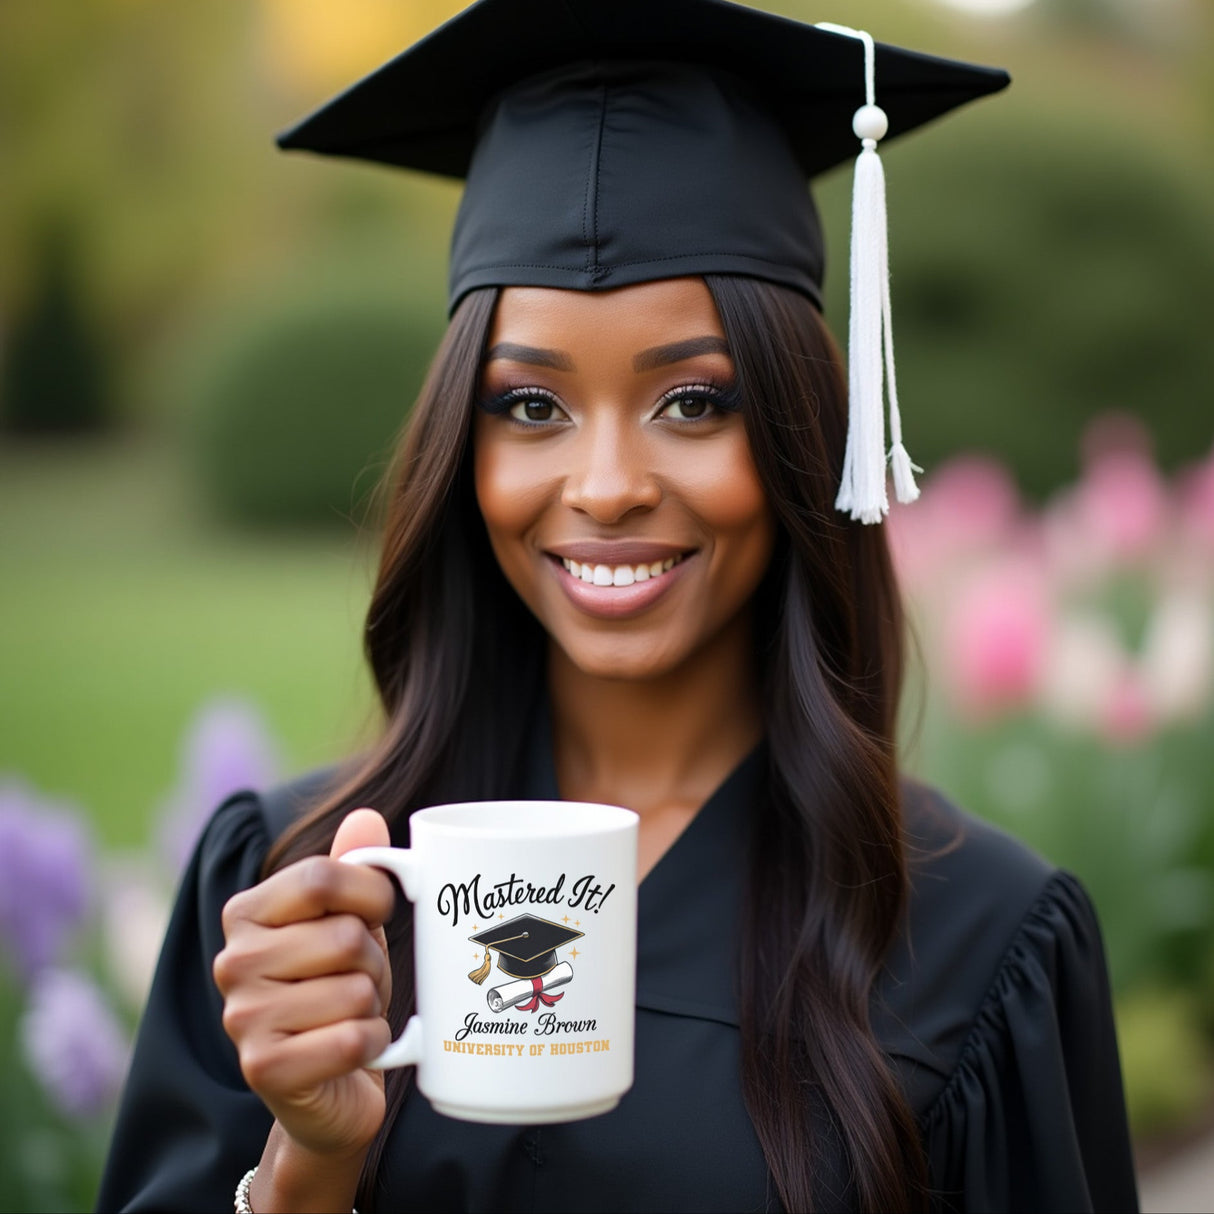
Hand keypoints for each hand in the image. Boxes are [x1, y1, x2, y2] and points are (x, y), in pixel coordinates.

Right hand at [214, 809, 395, 1159]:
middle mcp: (233, 961)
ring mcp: (242, 1018)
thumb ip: (353, 868)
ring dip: (373, 1007)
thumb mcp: (350, 922)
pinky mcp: (264, 1069)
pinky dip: (374, 1044)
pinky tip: (354, 1050)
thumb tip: (366, 816)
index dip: (371, 893)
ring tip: (351, 1015)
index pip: (323, 876)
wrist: (328, 1089)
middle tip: (359, 982)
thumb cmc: (340, 990)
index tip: (378, 913)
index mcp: (247, 912)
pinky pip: (355, 1038)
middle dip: (374, 961)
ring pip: (356, 989)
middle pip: (347, 936)